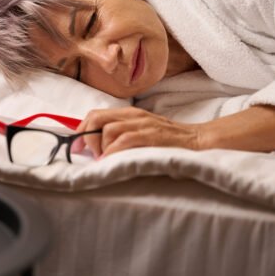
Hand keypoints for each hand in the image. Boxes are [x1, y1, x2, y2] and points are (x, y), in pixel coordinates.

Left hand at [73, 107, 203, 157]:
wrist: (197, 140)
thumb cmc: (168, 142)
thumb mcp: (142, 133)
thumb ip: (122, 136)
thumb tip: (95, 148)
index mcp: (129, 113)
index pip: (95, 114)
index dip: (81, 130)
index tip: (77, 147)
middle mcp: (133, 115)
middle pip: (96, 118)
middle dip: (87, 138)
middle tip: (91, 155)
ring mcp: (142, 124)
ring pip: (107, 130)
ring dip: (101, 148)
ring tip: (107, 161)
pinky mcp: (151, 135)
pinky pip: (124, 140)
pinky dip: (113, 152)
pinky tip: (114, 162)